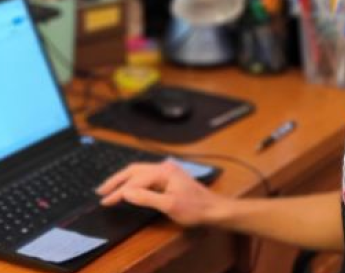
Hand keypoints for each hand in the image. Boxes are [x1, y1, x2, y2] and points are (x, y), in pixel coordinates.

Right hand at [96, 159, 231, 226]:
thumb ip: (146, 198)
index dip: (118, 191)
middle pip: (135, 170)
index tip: (104, 201)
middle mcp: (165, 167)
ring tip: (110, 188)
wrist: (212, 208)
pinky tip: (129, 186)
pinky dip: (134, 181)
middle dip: (117, 180)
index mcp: (164, 171)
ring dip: (124, 179)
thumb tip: (126, 192)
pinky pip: (146, 175)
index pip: (135, 180)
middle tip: (100, 191)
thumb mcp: (169, 206)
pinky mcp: (169, 177)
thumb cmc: (193, 208)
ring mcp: (167, 171)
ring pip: (140, 171)